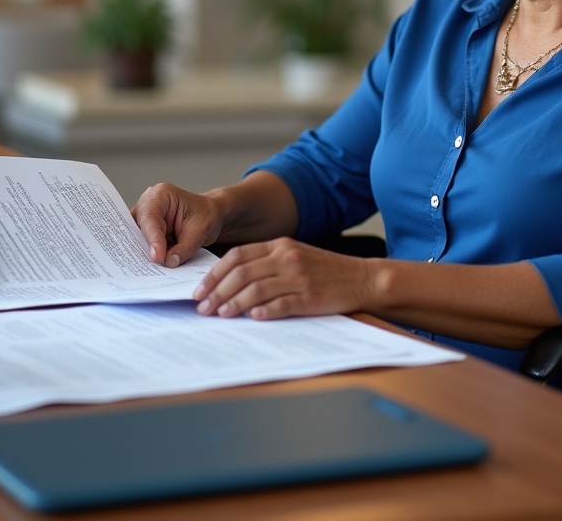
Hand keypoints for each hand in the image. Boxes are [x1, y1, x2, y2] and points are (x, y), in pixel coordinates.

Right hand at [131, 183, 223, 267]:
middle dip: (145, 248)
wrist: (211, 215)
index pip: (150, 217)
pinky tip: (156, 267)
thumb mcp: (201, 231)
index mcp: (161, 195)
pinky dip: (151, 256)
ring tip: (155, 269)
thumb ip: (185, 248)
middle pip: (138, 228)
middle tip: (153, 266)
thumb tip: (169, 262)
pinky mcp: (148, 232)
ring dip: (147, 254)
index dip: (152, 238)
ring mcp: (146, 218)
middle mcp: (149, 204)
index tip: (157, 257)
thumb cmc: (206, 215)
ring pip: (138, 239)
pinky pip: (144, 246)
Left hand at [192, 238, 376, 319]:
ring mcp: (298, 277)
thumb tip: (229, 282)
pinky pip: (281, 304)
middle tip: (203, 307)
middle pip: (242, 273)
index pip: (237, 257)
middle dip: (217, 291)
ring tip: (220, 315)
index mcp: (279, 245)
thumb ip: (266, 263)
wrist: (361, 278)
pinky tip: (251, 318)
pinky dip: (264, 311)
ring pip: (256, 289)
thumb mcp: (294, 255)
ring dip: (234, 303)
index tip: (200, 290)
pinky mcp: (310, 297)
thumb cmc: (324, 270)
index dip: (214, 274)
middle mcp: (286, 258)